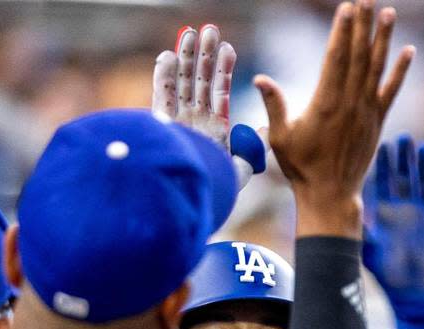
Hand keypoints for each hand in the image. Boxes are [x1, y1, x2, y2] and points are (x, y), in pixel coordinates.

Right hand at [152, 25, 264, 188]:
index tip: (228, 48)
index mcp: (212, 129)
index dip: (223, 70)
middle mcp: (194, 123)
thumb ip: (253, 147)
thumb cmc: (213, 190)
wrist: (186, 203)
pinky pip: (160, 97)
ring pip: (181, 84)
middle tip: (208, 31)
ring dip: (185, 59)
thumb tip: (263, 127)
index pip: (219, 93)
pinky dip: (163, 77)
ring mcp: (176, 123)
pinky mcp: (160, 127)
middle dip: (203, 56)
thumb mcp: (239, 169)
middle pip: (199, 83)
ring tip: (190, 34)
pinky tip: (168, 56)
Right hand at [254, 1, 413, 237]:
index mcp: (325, 103)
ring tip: (389, 12)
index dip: (342, 30)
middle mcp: (350, 103)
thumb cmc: (301, 168)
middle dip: (362, 25)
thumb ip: (275, 105)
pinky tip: (408, 51)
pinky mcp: (377, 122)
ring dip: (383, 39)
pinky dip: (400, 71)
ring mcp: (367, 112)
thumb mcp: (281, 138)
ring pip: (377, 68)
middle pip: (358, 55)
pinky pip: (391, 90)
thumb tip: (260, 79)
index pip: (336, 57)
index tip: (347, 7)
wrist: (330, 195)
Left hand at [362, 134, 423, 315]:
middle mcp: (406, 210)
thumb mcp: (369, 251)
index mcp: (385, 214)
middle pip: (406, 177)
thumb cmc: (388, 275)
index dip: (384, 164)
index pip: (384, 182)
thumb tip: (344, 211)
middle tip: (403, 139)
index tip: (381, 145)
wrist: (414, 296)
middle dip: (404, 158)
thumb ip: (360, 230)